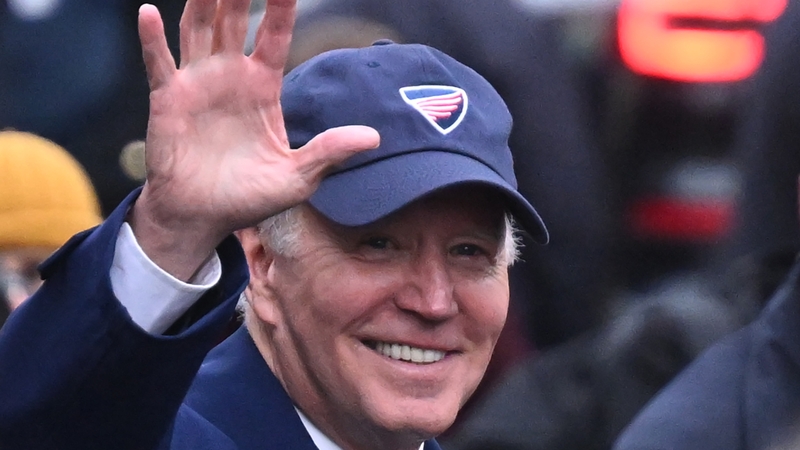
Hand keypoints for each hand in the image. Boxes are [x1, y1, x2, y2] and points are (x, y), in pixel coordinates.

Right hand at [131, 0, 379, 279]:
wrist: (203, 218)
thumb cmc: (249, 198)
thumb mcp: (298, 177)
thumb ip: (330, 151)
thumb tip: (374, 138)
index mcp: (262, 87)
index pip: (274, 34)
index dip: (281, 6)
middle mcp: (229, 76)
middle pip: (234, 19)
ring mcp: (197, 83)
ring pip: (199, 28)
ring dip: (202, 1)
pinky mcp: (168, 100)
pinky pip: (159, 63)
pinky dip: (152, 39)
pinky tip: (147, 13)